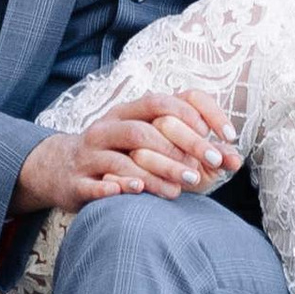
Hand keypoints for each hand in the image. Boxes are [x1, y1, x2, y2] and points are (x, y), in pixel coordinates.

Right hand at [11, 89, 239, 218]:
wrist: (60, 169)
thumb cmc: (120, 156)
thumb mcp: (151, 145)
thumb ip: (192, 150)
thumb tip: (234, 161)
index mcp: (129, 112)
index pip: (165, 101)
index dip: (198, 115)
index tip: (226, 136)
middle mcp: (108, 127)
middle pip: (146, 131)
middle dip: (180, 149)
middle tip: (206, 168)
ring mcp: (90, 153)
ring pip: (124, 159)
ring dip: (155, 174)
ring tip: (180, 190)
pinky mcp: (77, 180)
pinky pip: (96, 183)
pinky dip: (116, 186)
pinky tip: (136, 192)